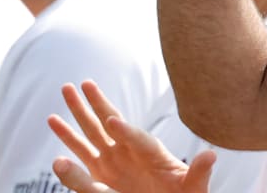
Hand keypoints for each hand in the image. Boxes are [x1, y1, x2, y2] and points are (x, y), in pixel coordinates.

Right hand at [47, 80, 215, 192]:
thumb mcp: (193, 189)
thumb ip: (198, 174)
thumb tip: (211, 154)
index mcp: (154, 156)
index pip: (139, 140)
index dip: (127, 130)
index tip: (112, 121)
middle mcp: (131, 155)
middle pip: (111, 125)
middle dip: (96, 105)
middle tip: (82, 83)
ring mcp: (113, 166)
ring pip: (90, 138)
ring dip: (76, 118)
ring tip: (65, 93)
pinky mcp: (99, 181)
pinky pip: (79, 164)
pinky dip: (67, 149)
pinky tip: (55, 130)